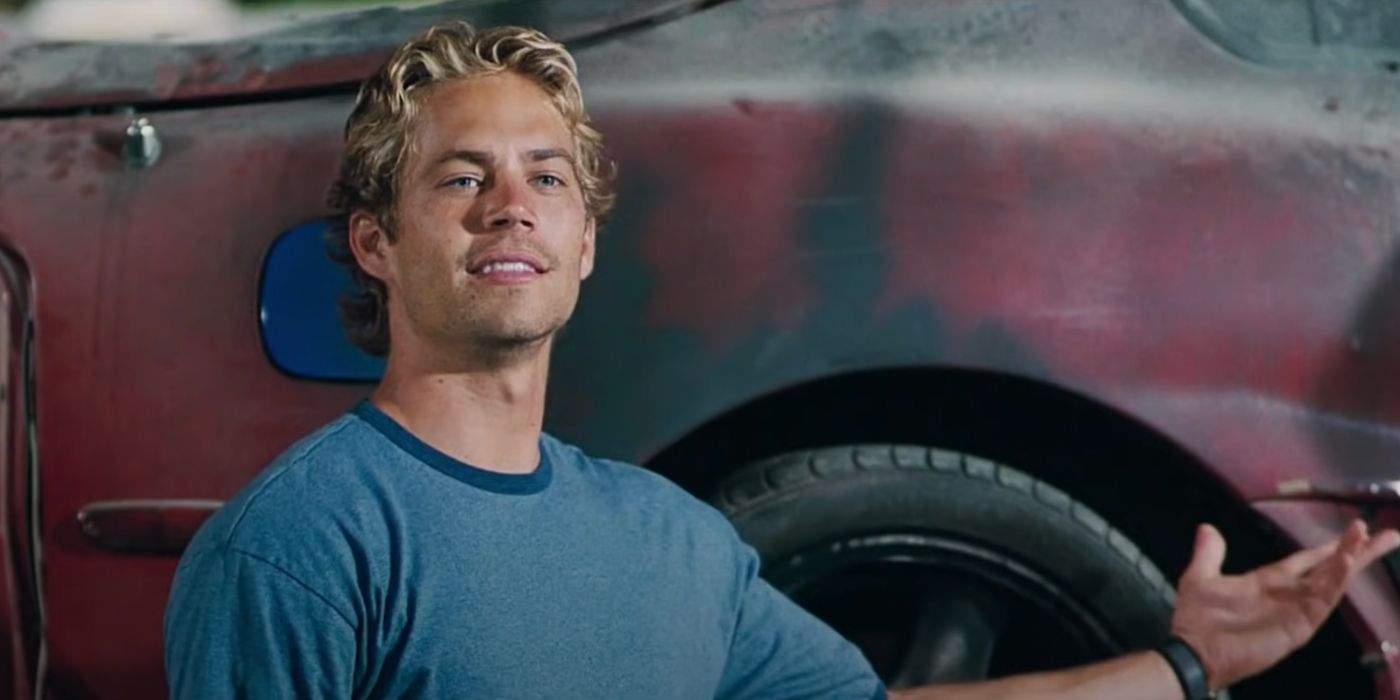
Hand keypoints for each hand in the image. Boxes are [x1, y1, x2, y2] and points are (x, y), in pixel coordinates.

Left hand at [1170, 519, 1399, 690]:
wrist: (1193, 650)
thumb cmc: (1198, 619)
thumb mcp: (1201, 577)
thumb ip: (1209, 554)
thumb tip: (1208, 528)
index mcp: (1271, 580)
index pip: (1310, 558)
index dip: (1332, 545)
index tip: (1357, 529)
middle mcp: (1290, 593)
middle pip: (1332, 567)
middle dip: (1360, 550)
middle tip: (1389, 534)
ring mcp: (1297, 609)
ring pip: (1333, 579)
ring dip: (1351, 558)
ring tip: (1370, 538)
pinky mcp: (1299, 624)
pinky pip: (1323, 599)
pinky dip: (1336, 580)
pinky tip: (1348, 562)